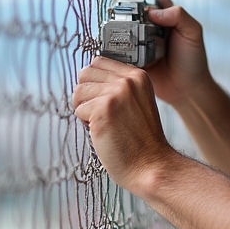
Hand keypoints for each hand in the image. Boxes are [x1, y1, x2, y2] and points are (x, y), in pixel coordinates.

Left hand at [72, 56, 174, 194]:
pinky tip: (103, 133)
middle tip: (102, 115)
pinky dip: (85, 125)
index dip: (94, 84)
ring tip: (104, 125)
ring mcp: (116, 93)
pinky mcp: (103, 109)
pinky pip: (78, 110)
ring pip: (78, 91)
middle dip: (86, 95)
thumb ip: (118, 87)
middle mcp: (128, 80)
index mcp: (138, 75)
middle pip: (85, 73)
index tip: (105, 103)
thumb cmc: (140, 141)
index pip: (99, 62)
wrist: (151, 166)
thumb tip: (86, 77)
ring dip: (84, 110)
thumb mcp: (136, 102)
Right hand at [109, 0, 210, 105]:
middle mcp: (149, 23)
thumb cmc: (193, 59)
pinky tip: (105, 40)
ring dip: (111, 20)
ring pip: (120, 24)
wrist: (187, 90)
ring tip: (107, 20)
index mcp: (164, 12)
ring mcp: (138, 39)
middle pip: (128, 4)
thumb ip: (179, 15)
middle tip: (111, 3)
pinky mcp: (131, 56)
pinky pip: (117, 46)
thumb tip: (152, 11)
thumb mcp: (193, 32)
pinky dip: (110, 42)